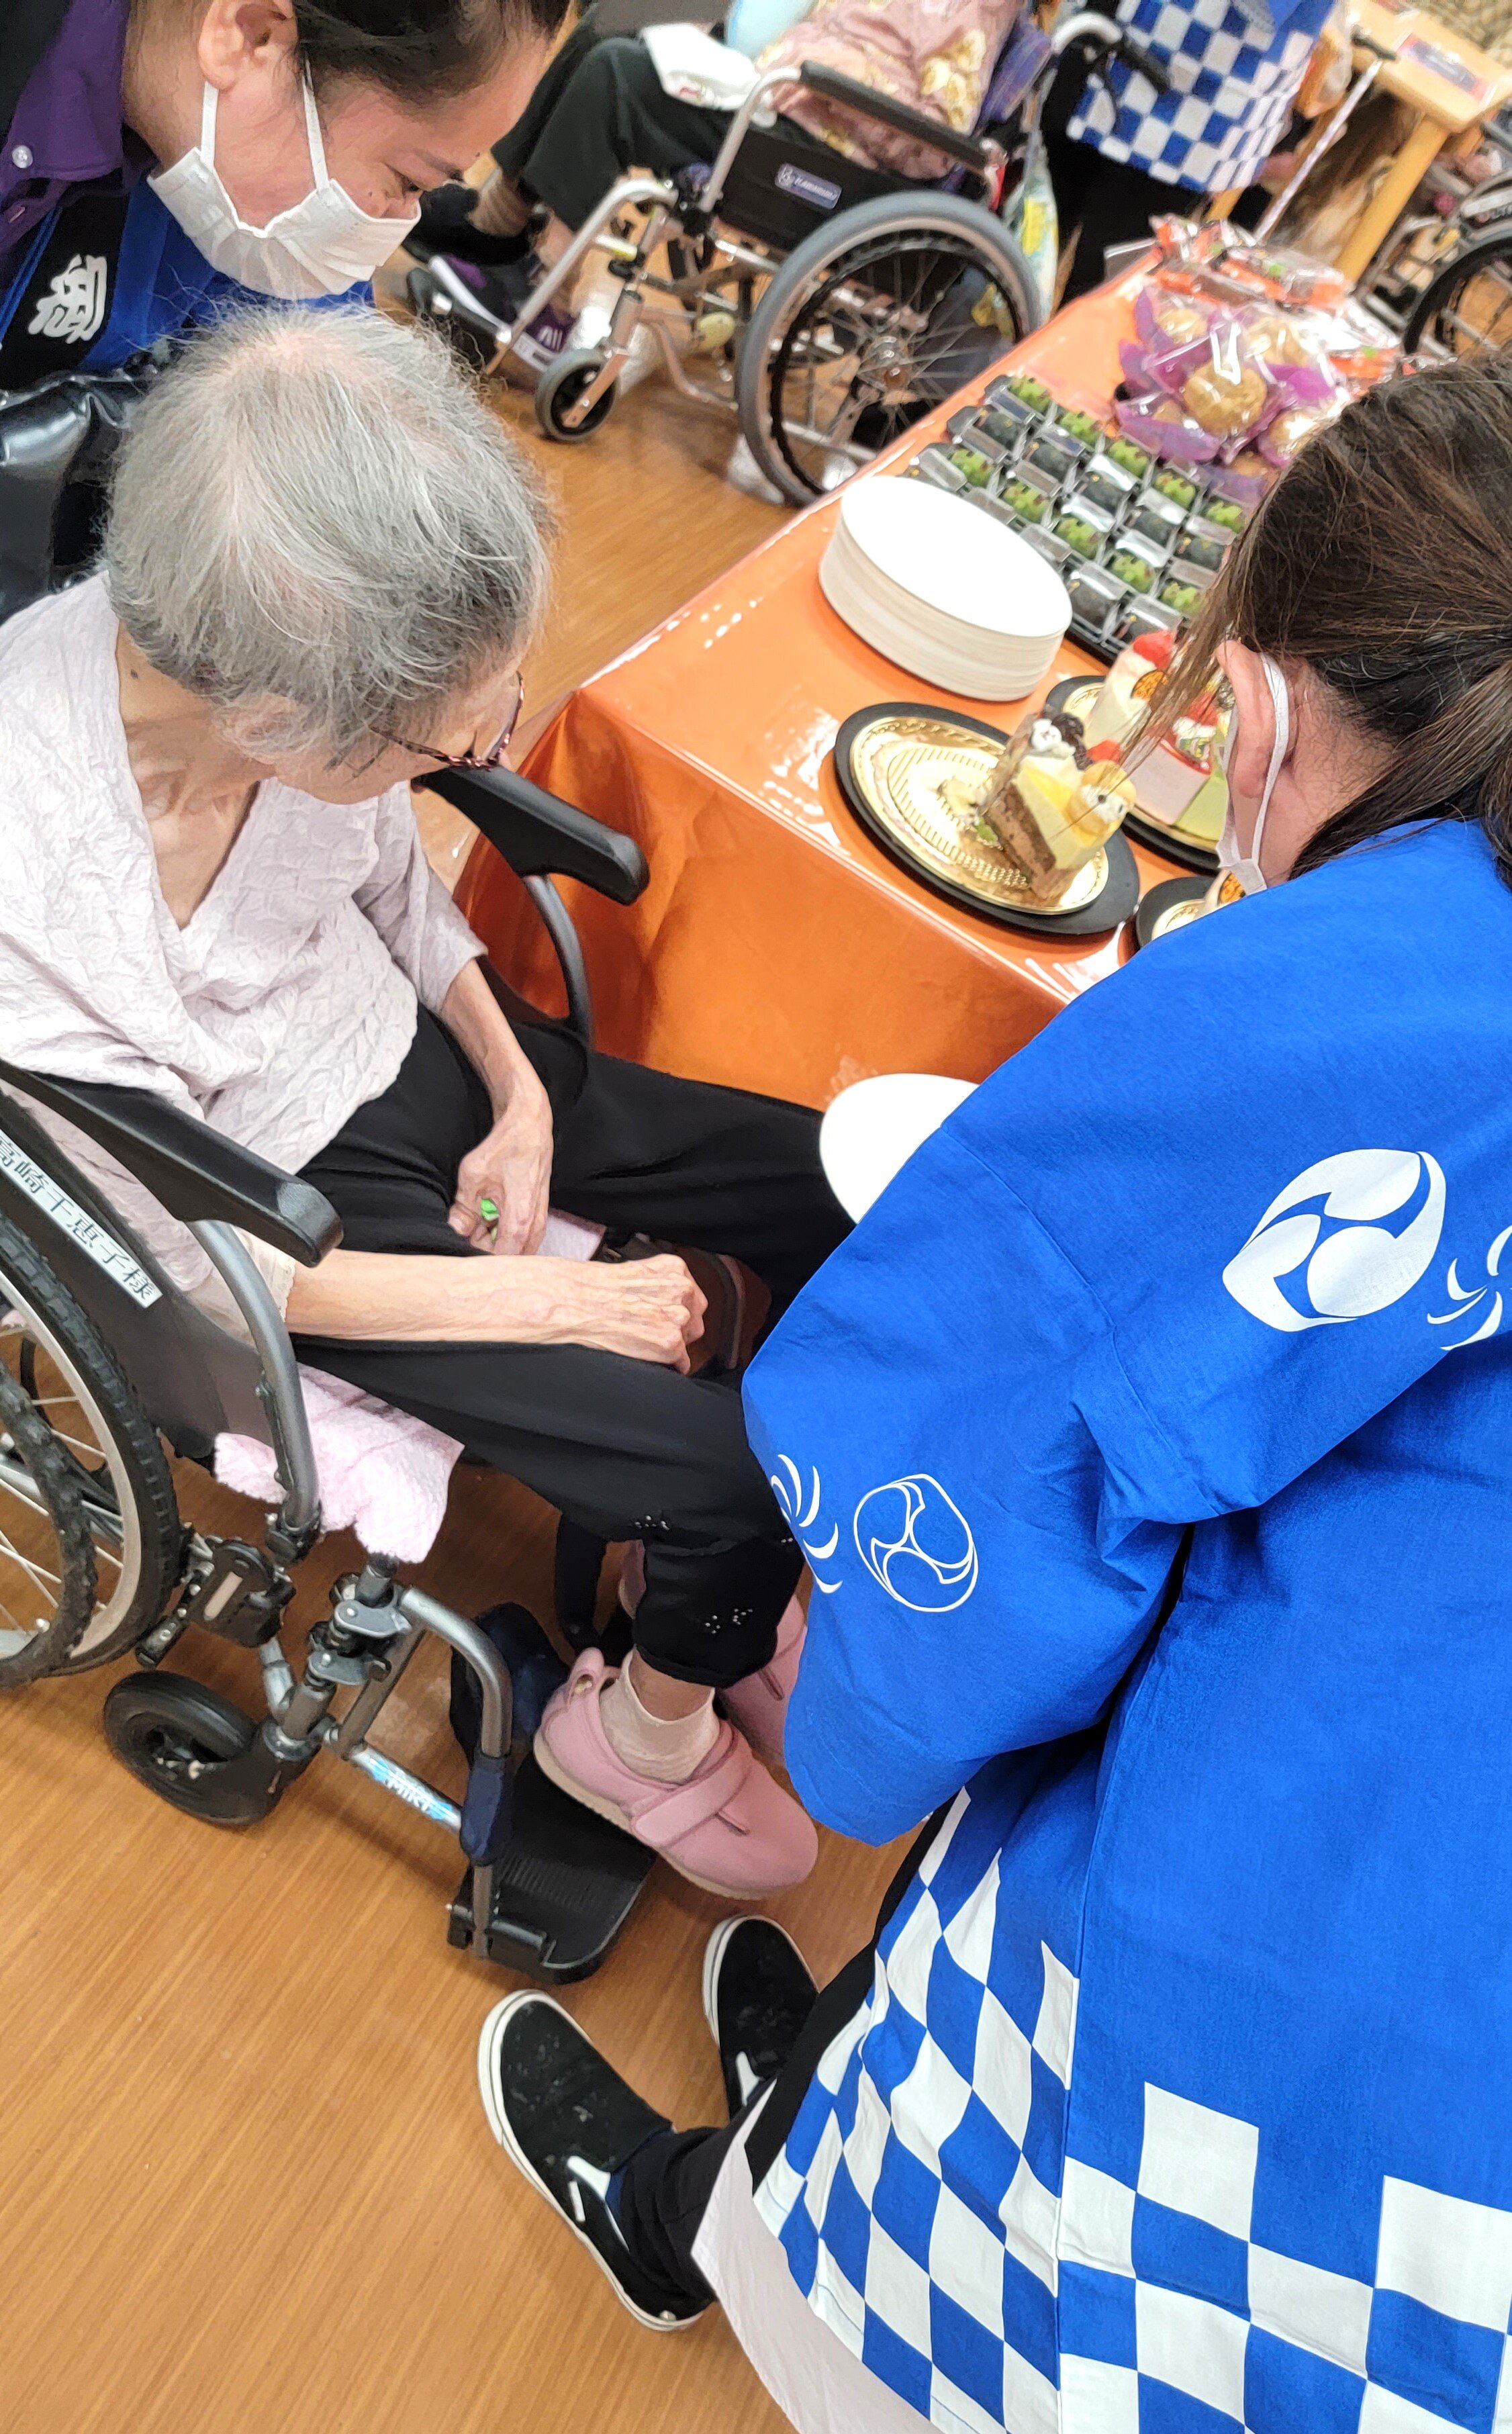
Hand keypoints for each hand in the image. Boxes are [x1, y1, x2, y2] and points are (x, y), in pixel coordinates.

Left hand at [448, 1073, 552, 1254]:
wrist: (530, 1125)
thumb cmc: (506, 1146)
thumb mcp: (473, 1177)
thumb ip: (463, 1211)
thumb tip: (454, 1233)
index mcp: (520, 1219)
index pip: (499, 1260)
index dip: (478, 1263)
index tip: (460, 1258)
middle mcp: (535, 1224)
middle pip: (509, 1258)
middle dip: (486, 1254)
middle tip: (463, 1244)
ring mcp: (539, 1219)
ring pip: (516, 1248)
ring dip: (494, 1244)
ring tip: (473, 1232)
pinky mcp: (538, 1213)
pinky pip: (521, 1235)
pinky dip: (502, 1234)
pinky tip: (486, 1225)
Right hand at [494, 1253, 707, 1368]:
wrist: (572, 1302)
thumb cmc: (592, 1288)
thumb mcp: (635, 1273)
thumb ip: (659, 1286)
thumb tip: (669, 1303)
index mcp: (675, 1269)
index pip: (693, 1298)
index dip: (676, 1312)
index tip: (661, 1319)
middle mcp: (682, 1290)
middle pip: (695, 1321)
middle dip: (677, 1330)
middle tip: (647, 1332)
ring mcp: (679, 1317)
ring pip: (689, 1342)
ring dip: (671, 1347)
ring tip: (641, 1342)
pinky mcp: (670, 1343)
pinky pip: (681, 1364)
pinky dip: (665, 1366)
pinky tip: (643, 1355)